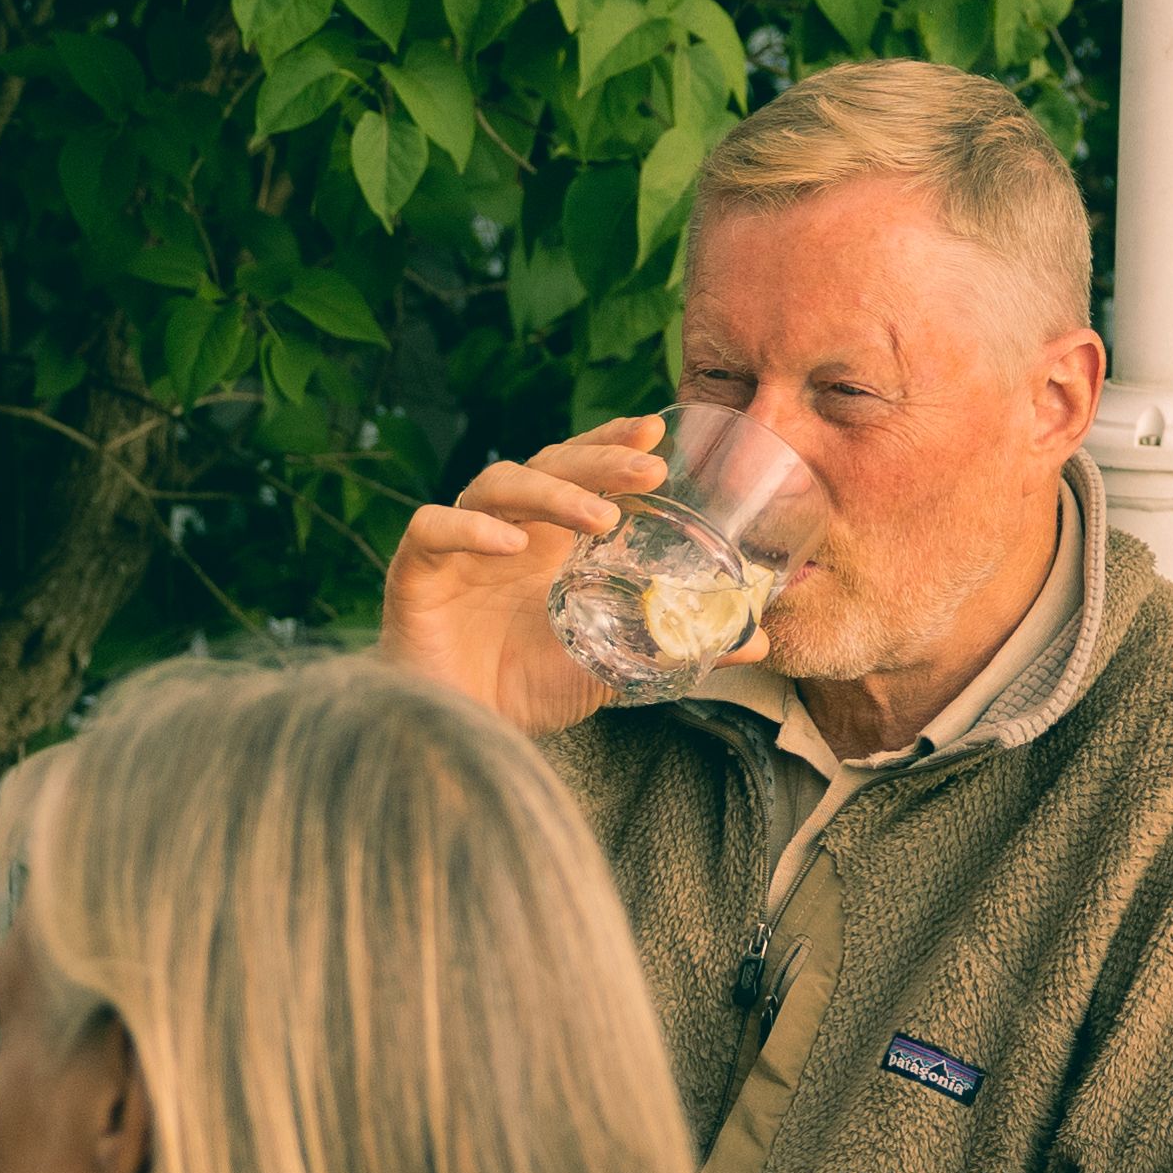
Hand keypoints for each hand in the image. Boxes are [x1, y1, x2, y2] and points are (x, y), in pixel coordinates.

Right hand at [377, 414, 668, 738]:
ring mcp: (458, 547)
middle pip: (545, 465)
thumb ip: (672, 645)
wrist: (461, 740)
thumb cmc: (526, 690)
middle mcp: (504, 530)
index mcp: (548, 539)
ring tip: (599, 516)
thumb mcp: (612, 665)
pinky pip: (432, 529)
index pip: (578, 469)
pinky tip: (508, 543)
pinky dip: (468, 528)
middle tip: (649, 468)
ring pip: (495, 484)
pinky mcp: (416, 573)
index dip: (609, 444)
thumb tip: (757, 639)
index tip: (655, 432)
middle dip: (597, 458)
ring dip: (549, 493)